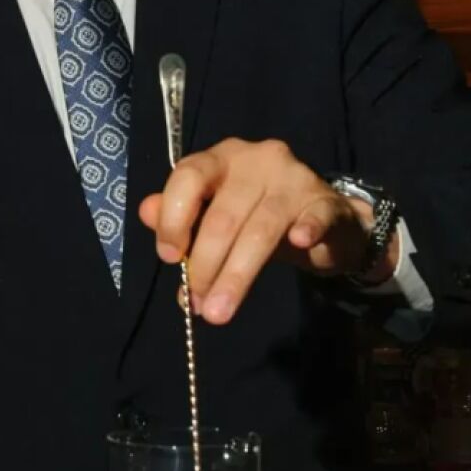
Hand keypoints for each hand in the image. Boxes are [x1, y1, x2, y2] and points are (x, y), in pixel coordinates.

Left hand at [137, 136, 377, 325]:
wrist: (324, 221)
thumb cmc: (259, 217)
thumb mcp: (216, 216)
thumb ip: (181, 217)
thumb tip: (145, 213)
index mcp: (222, 158)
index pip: (189, 175)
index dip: (175, 217)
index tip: (170, 258)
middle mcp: (257, 160)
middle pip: (224, 215)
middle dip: (206, 265)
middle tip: (199, 305)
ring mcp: (295, 178)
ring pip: (260, 229)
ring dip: (237, 275)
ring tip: (220, 312)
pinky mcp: (325, 202)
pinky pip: (315, 217)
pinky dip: (307, 231)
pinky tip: (299, 244)